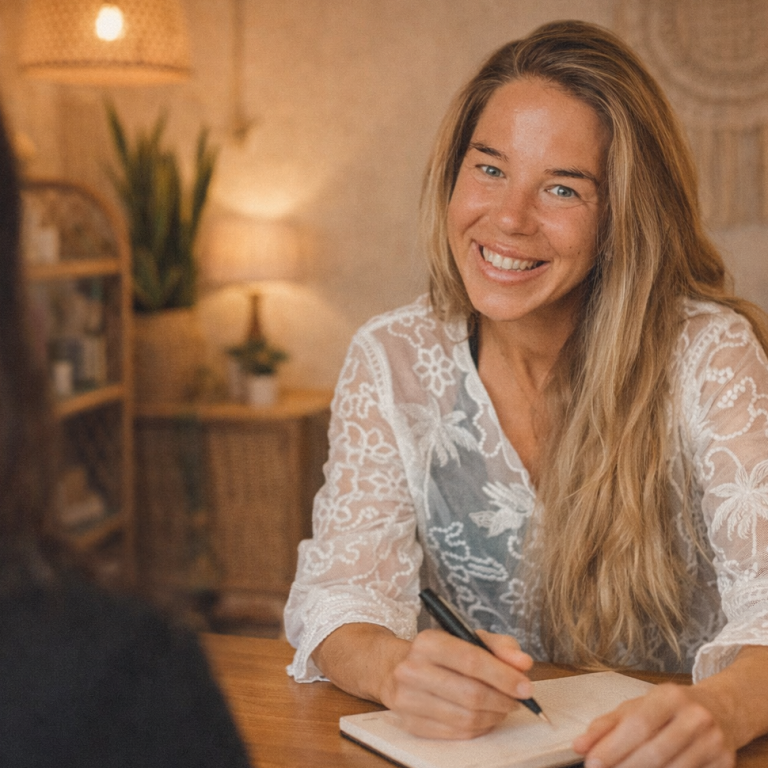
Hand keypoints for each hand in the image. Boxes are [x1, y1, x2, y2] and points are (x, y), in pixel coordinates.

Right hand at [380, 628, 533, 738]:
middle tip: (517, 700)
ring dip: (493, 715)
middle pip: (470, 693)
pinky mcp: (411, 723)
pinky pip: (456, 733)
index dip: (503, 676)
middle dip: (502, 699)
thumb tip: (523, 664)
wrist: (397, 668)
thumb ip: (500, 647)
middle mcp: (413, 670)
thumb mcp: (469, 638)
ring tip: (502, 707)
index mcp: (428, 642)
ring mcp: (408, 699)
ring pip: (466, 717)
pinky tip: (484, 717)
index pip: (471, 660)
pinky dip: (479, 728)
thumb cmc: (441, 654)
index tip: (525, 686)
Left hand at [572, 683, 735, 767]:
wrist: (720, 709)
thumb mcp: (638, 707)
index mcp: (670, 696)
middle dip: (625, 767)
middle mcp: (696, 717)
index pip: (638, 725)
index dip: (613, 747)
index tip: (592, 764)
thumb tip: (578, 746)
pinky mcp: (725, 763)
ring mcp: (714, 743)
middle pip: (655, 752)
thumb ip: (606, 726)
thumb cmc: (671, 708)